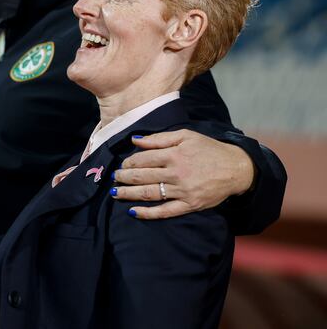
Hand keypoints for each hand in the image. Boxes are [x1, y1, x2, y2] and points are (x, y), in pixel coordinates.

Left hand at [111, 129, 254, 218]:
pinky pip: (164, 212)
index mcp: (174, 155)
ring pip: (149, 194)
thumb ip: (159, 138)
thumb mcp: (185, 135)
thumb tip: (135, 140)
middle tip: (114, 178)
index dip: (129, 162)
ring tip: (116, 192)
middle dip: (124, 178)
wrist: (236, 168)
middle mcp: (176, 173)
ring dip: (129, 194)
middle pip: (142, 177)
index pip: (142, 159)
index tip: (122, 164)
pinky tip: (133, 212)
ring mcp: (182, 191)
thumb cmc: (208, 149)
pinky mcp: (189, 205)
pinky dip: (147, 213)